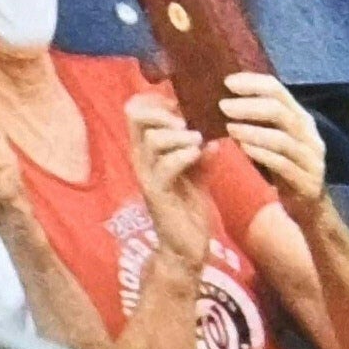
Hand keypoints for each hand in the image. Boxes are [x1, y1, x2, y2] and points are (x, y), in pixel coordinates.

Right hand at [122, 86, 222, 263]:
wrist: (185, 248)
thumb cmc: (189, 208)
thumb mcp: (197, 171)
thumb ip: (201, 150)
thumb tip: (214, 129)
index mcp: (147, 150)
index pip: (134, 110)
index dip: (156, 100)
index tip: (181, 105)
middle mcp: (140, 159)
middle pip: (136, 116)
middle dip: (165, 111)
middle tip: (188, 121)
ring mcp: (146, 175)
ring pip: (153, 139)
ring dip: (180, 135)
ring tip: (199, 140)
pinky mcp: (157, 193)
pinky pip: (166, 165)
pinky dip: (185, 155)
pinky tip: (201, 154)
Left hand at [215, 69, 328, 213]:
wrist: (309, 207)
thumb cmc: (284, 168)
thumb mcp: (275, 139)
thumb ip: (259, 121)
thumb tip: (225, 99)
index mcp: (301, 118)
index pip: (278, 90)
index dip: (253, 83)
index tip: (227, 82)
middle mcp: (309, 134)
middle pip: (280, 111)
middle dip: (249, 106)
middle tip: (223, 106)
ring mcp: (311, 158)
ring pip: (281, 138)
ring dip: (252, 131)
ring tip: (229, 127)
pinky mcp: (307, 181)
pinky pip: (282, 164)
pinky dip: (262, 154)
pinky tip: (243, 149)